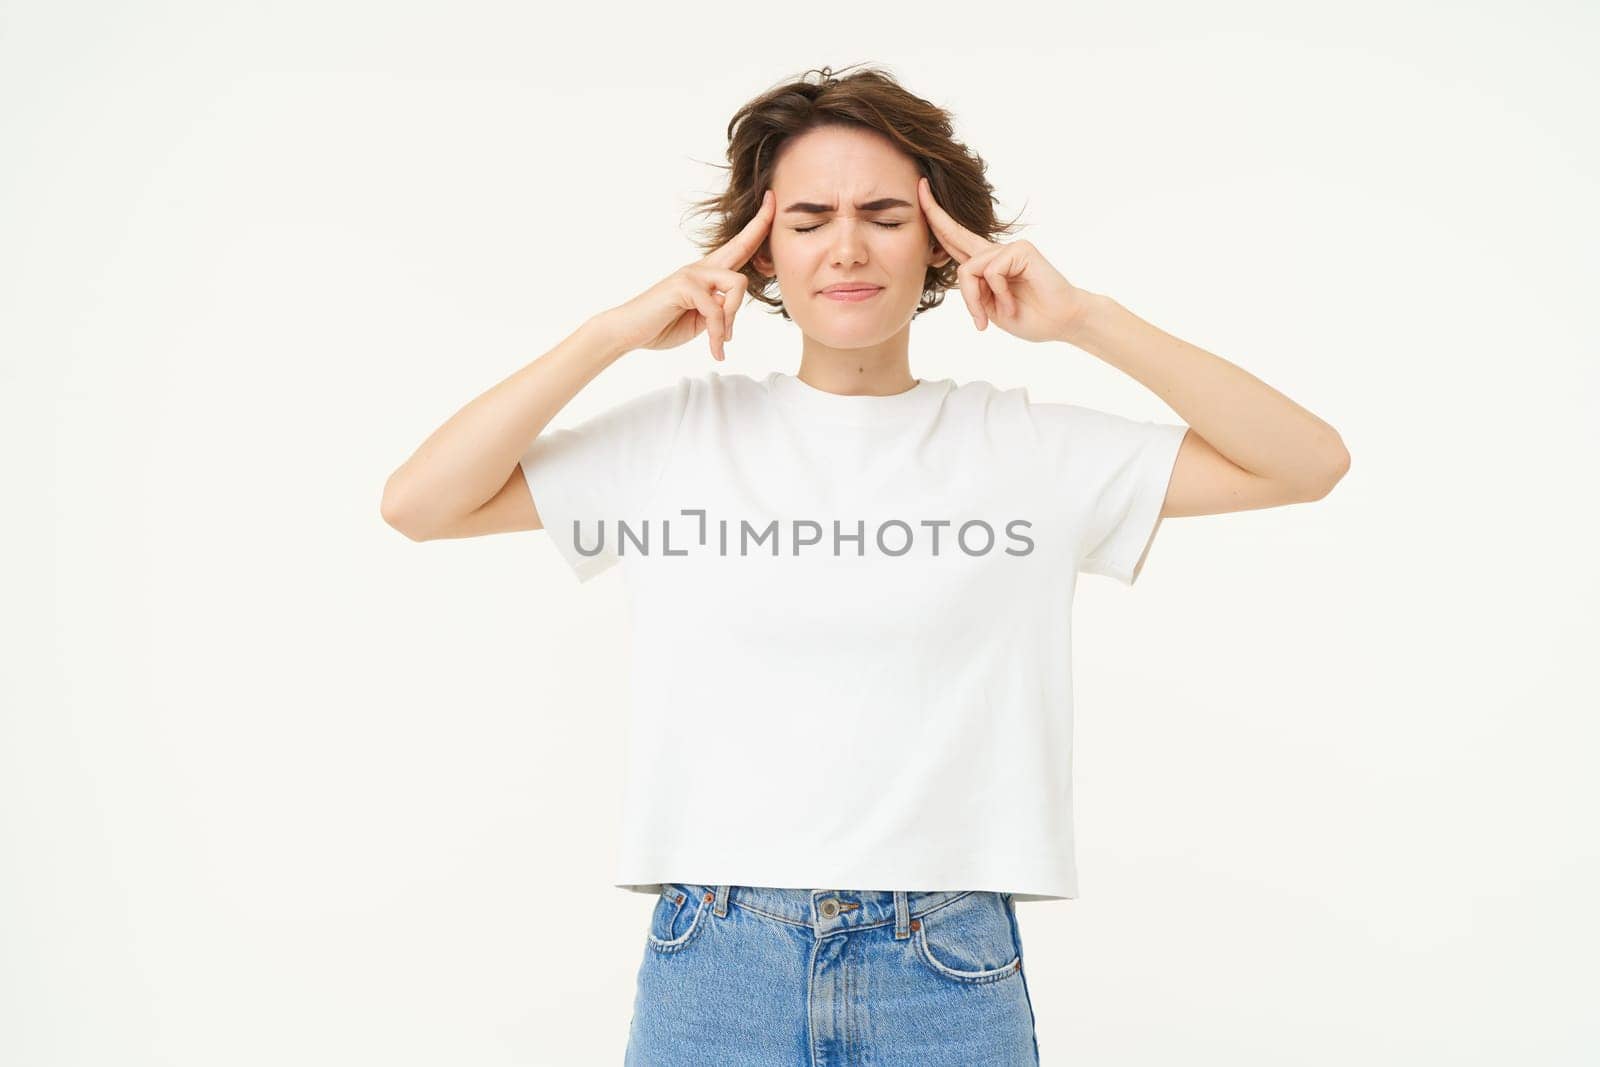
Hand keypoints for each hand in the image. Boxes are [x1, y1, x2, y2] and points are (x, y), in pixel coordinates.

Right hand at [597, 189, 775, 361]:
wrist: (630, 331)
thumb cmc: (663, 324)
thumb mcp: (702, 320)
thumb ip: (720, 310)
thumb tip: (731, 305)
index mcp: (708, 274)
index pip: (738, 247)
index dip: (756, 226)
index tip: (771, 200)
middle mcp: (701, 268)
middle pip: (742, 246)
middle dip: (761, 224)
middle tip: (772, 199)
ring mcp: (692, 274)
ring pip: (737, 284)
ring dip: (733, 318)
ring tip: (721, 340)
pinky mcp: (684, 285)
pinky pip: (717, 309)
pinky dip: (718, 334)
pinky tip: (715, 349)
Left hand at [917, 176, 1091, 342]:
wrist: (1060, 322)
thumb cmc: (1029, 317)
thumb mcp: (989, 308)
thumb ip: (973, 290)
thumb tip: (965, 271)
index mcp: (985, 264)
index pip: (955, 241)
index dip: (937, 221)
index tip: (921, 195)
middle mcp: (994, 251)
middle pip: (955, 232)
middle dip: (934, 212)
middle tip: (920, 185)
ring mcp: (1009, 248)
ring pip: (968, 269)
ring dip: (976, 300)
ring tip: (998, 314)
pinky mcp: (1021, 249)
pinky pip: (990, 272)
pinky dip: (997, 294)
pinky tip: (1011, 303)